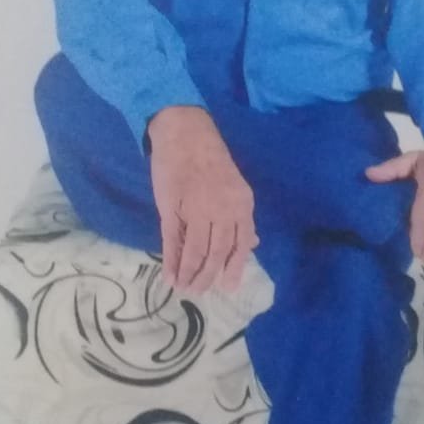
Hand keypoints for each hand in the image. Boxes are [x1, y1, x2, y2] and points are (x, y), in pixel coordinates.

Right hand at [147, 105, 258, 294]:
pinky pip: (173, 242)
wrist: (185, 132)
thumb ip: (241, 217)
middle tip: (199, 291)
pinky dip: (172, 262)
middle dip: (208, 276)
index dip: (235, 267)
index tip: (228, 286)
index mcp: (242, 204)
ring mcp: (196, 210)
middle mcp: (223, 209)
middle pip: (218, 252)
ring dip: (189, 273)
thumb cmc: (210, 158)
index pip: (242, 243)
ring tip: (184, 287)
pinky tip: (170, 276)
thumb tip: (253, 243)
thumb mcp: (235, 186)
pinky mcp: (172, 209)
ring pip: (196, 251)